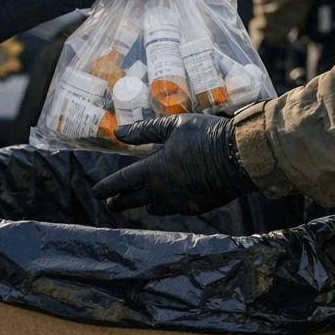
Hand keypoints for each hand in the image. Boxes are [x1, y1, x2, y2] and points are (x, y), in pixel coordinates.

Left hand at [90, 114, 255, 214]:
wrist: (239, 156)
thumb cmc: (206, 136)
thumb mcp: (173, 126)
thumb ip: (144, 131)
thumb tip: (118, 134)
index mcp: (153, 169)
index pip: (122, 181)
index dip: (107, 187)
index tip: (96, 193)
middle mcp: (162, 190)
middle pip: (133, 200)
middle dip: (120, 202)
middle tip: (111, 204)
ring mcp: (180, 201)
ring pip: (154, 207)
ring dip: (144, 204)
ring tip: (141, 201)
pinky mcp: (196, 207)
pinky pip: (174, 208)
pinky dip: (167, 204)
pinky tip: (168, 200)